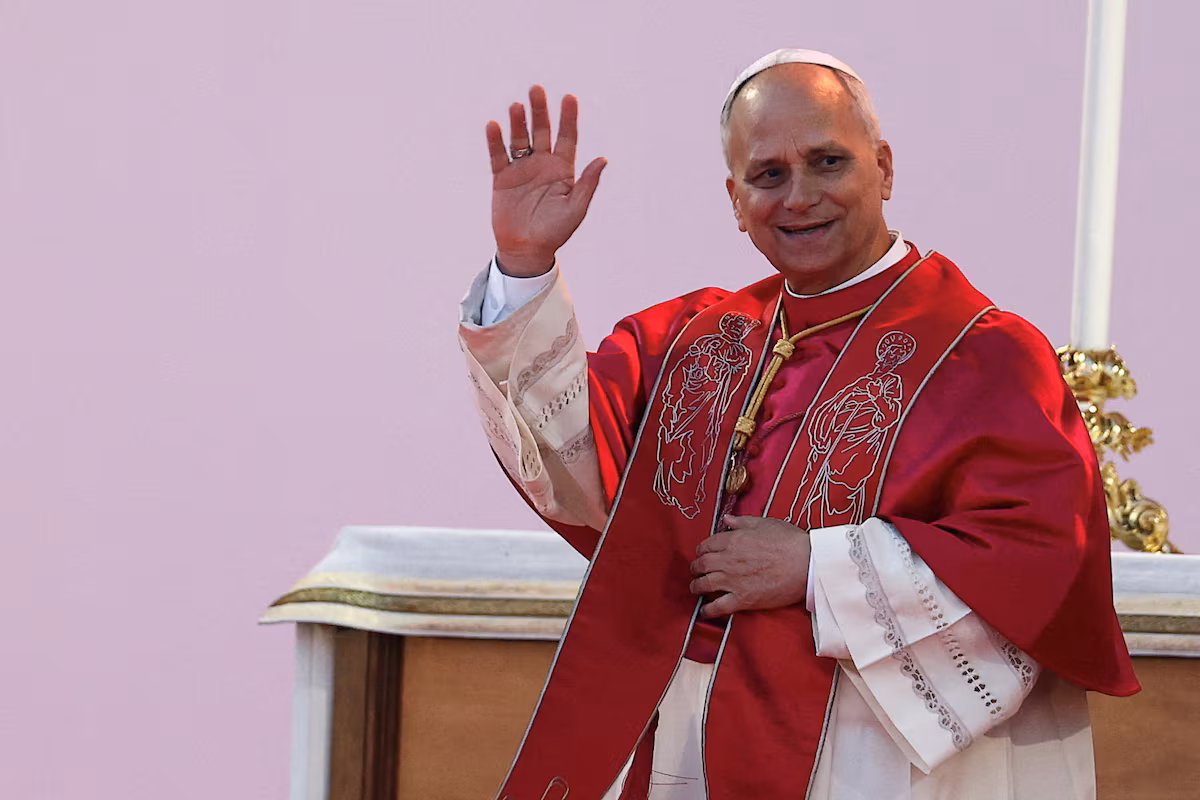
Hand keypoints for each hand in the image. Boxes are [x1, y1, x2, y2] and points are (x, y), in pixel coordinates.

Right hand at [486, 86, 607, 275]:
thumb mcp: (575, 209)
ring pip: (519, 139)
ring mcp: (521, 169)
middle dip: (539, 111)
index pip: (567, 138)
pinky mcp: (502, 178)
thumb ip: (587, 184)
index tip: (569, 98)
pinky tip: (494, 126)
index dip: (568, 118)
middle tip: (536, 89)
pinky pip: (498, 156)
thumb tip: (602, 159)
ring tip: (517, 106)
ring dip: (518, 122)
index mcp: (562, 170)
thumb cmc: (555, 232)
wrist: (527, 249)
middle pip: (541, 131)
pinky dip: (495, 141)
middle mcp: (542, 164)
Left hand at [689, 515, 810, 617]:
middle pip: (701, 565)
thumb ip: (741, 522)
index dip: (702, 550)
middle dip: (696, 568)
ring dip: (696, 586)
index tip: (703, 553)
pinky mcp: (743, 599)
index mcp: (732, 540)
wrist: (806, 564)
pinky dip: (708, 610)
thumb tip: (726, 519)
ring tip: (696, 588)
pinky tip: (704, 611)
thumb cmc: (789, 541)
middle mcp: (728, 560)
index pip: (707, 545)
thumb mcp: (765, 523)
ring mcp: (733, 581)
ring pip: (704, 584)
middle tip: (696, 570)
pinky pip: (718, 606)